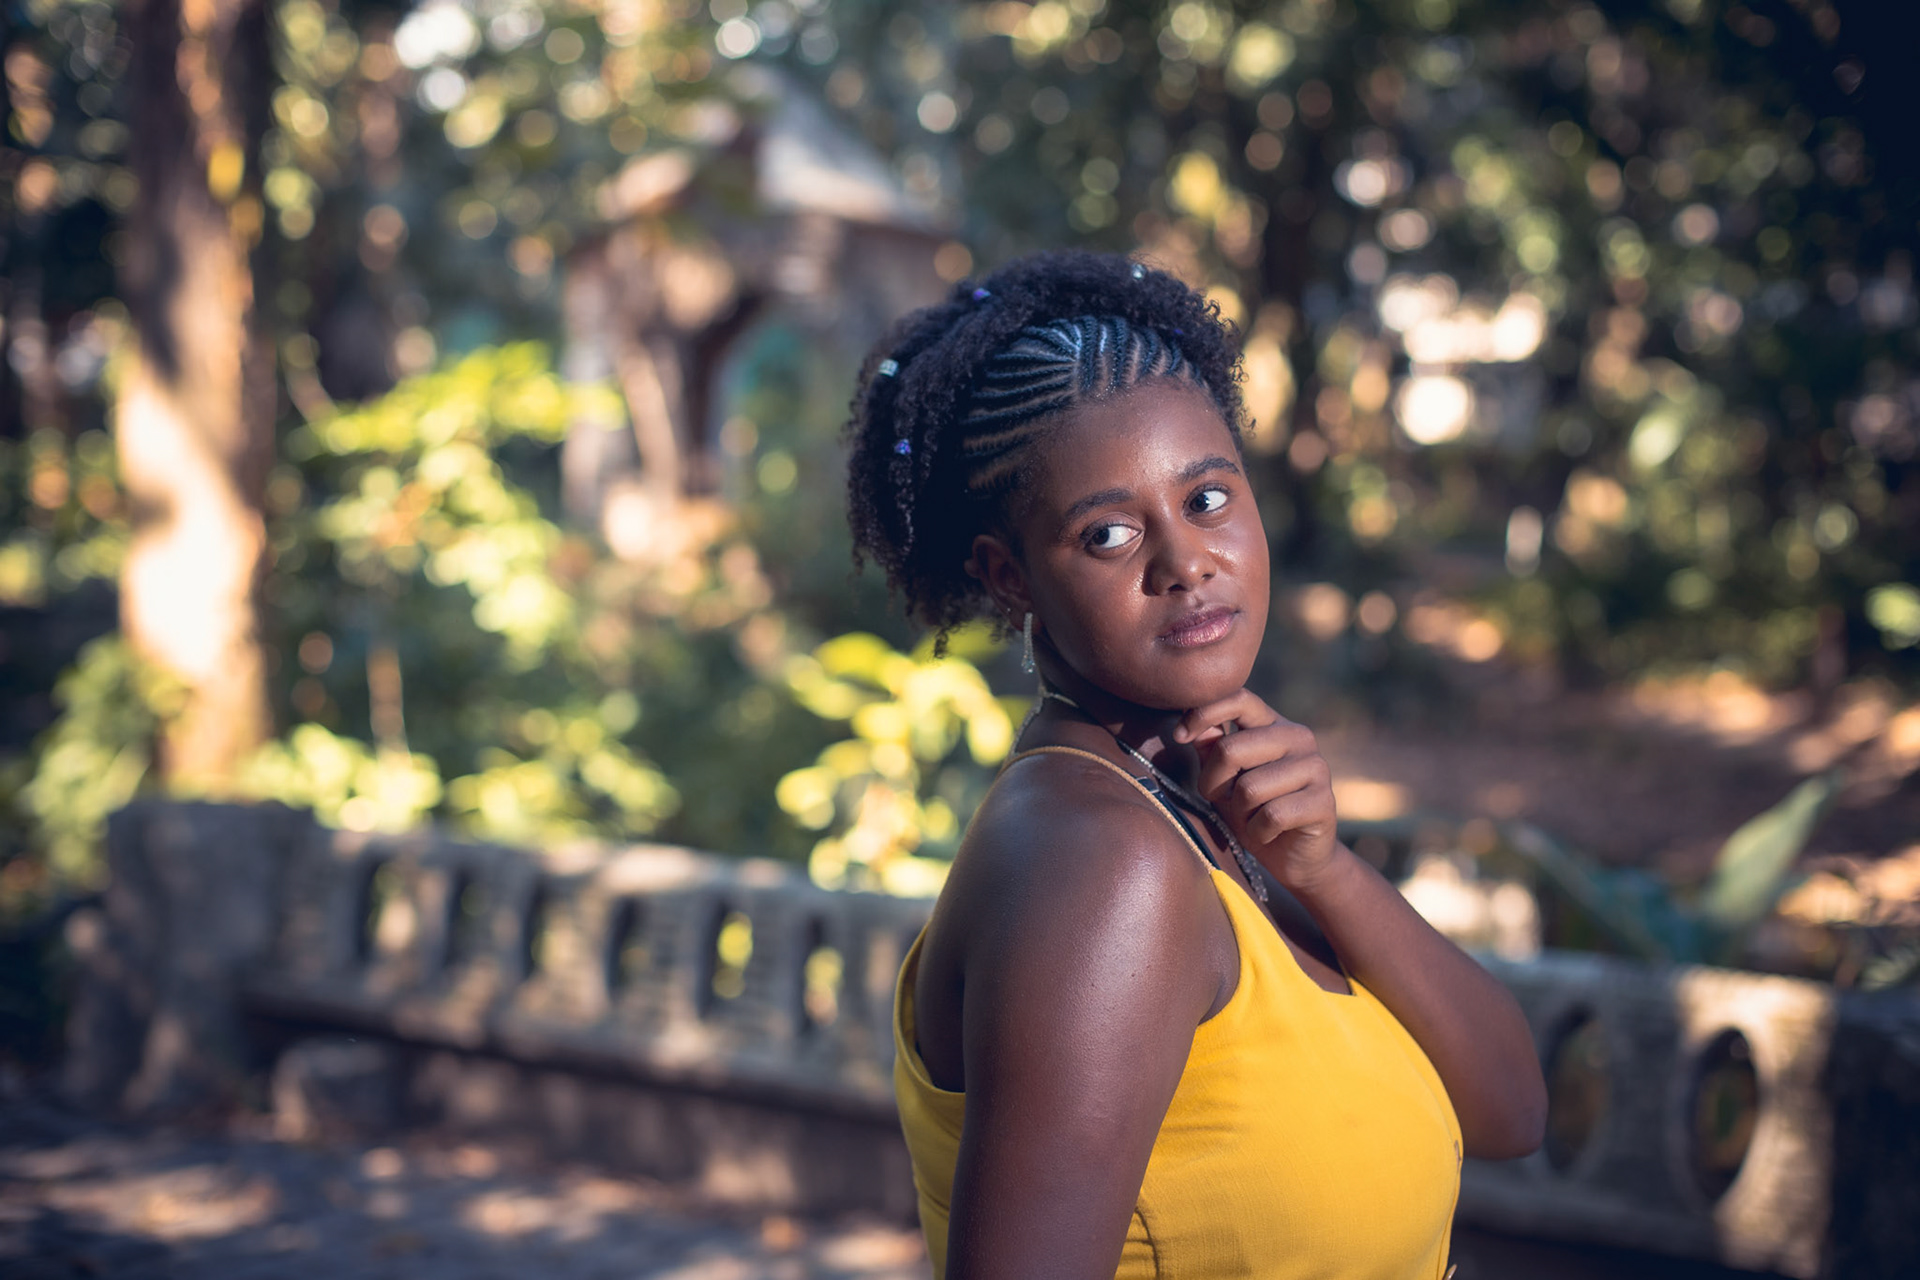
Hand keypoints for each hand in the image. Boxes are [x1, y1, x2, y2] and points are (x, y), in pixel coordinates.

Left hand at [1172, 690, 1341, 891]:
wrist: (1293, 857)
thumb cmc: (1253, 812)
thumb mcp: (1225, 780)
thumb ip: (1212, 749)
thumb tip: (1194, 727)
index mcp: (1273, 724)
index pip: (1238, 699)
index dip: (1203, 713)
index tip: (1179, 736)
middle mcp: (1298, 738)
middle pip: (1232, 749)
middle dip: (1214, 782)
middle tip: (1223, 800)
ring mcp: (1315, 767)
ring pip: (1250, 787)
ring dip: (1239, 812)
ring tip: (1251, 817)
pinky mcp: (1323, 801)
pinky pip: (1271, 815)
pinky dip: (1258, 832)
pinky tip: (1268, 833)